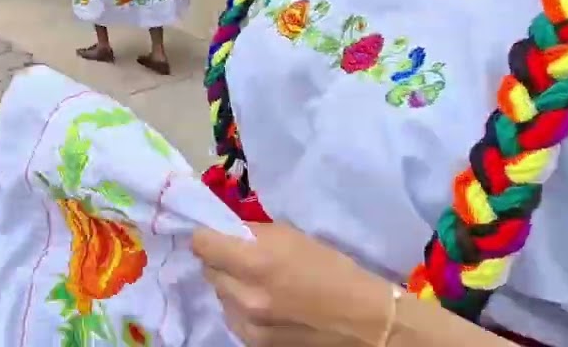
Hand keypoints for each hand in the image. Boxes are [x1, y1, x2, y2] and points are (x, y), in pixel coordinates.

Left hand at [191, 223, 394, 346]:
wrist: (366, 321)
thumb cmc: (333, 270)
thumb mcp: (291, 236)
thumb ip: (252, 234)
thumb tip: (225, 231)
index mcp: (254, 261)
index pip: (201, 243)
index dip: (207, 235)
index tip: (216, 233)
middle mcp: (243, 294)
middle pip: (208, 269)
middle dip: (221, 260)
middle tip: (241, 257)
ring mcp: (246, 324)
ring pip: (219, 294)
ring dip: (231, 285)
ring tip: (258, 284)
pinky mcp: (253, 343)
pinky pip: (232, 316)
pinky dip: (241, 308)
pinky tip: (265, 305)